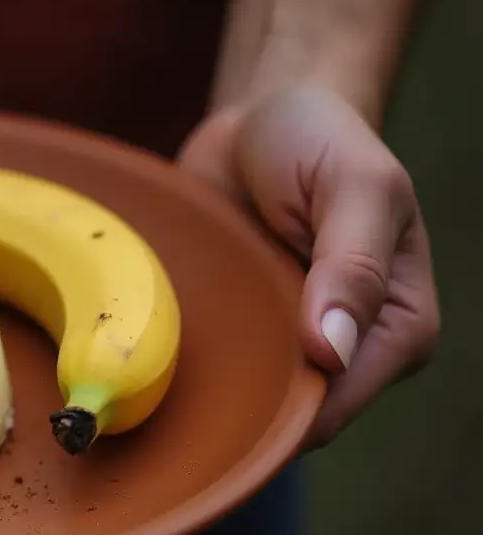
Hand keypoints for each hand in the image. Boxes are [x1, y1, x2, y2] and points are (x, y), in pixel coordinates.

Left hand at [177, 85, 439, 448]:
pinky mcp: (239, 330)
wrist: (262, 116)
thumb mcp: (353, 185)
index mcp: (397, 327)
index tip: (218, 407)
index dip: (285, 416)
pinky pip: (209, 370)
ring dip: (199, 397)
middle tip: (158, 407)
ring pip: (243, 403)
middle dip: (234, 418)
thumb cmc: (321, 141)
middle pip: (289, 419)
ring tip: (142, 384)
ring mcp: (285, 344)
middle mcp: (346, 349)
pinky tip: (138, 362)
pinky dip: (179, 369)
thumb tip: (334, 351)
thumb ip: (352, 263)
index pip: (341, 401)